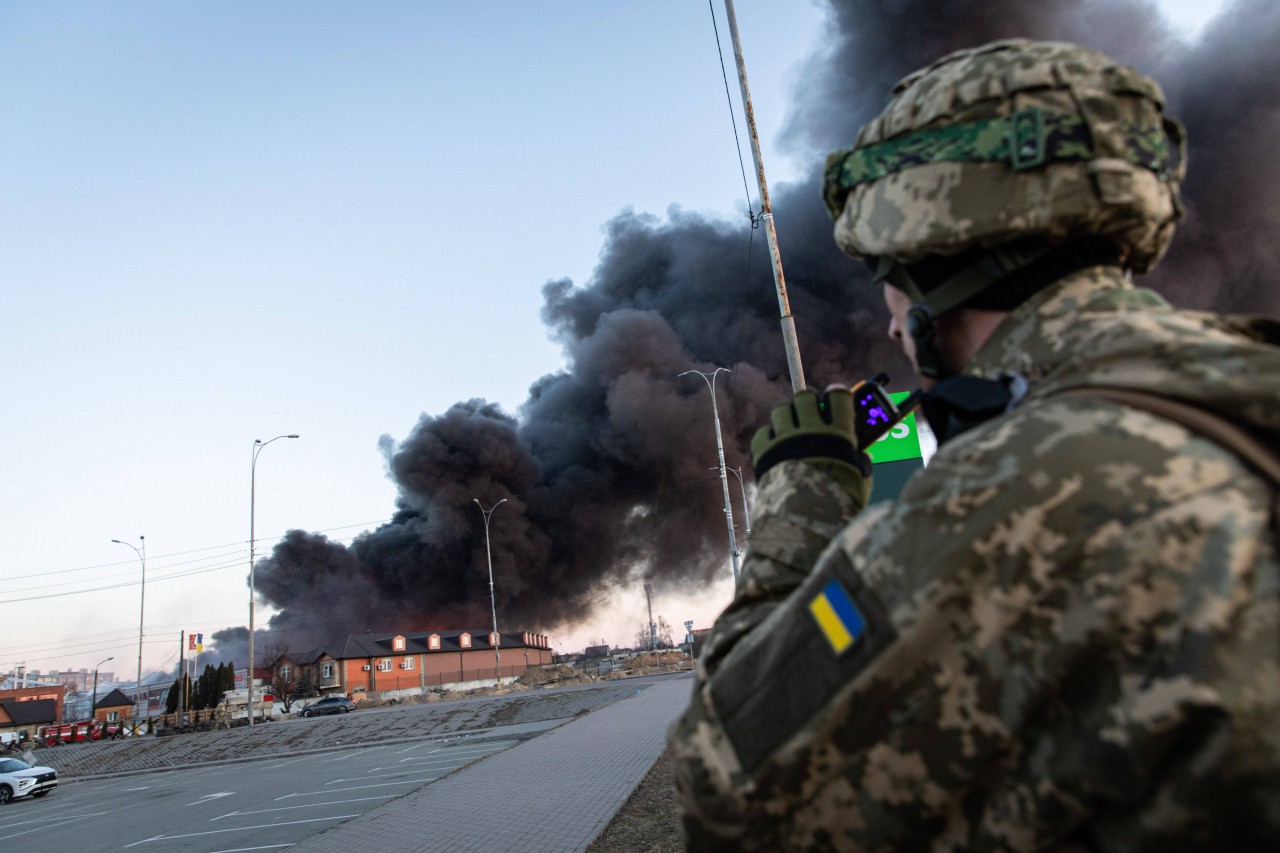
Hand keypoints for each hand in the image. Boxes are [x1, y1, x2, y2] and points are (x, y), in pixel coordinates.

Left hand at [751, 389, 871, 506]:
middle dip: (809, 402)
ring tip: (793, 429)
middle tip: (812, 411)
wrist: (806, 524)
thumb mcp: (860, 481)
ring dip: (787, 416)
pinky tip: (776, 446)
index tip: (835, 396)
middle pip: (805, 397)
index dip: (837, 394)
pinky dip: (769, 436)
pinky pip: (763, 432)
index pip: (838, 396)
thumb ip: (859, 463)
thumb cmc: (838, 505)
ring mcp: (785, 440)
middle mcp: (810, 431)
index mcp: (838, 435)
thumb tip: (862, 456)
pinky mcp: (764, 453)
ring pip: (781, 410)